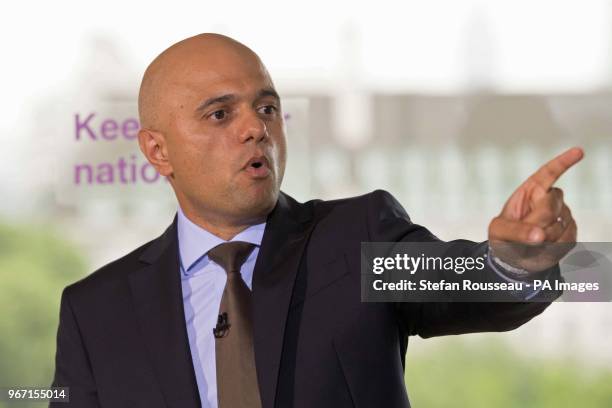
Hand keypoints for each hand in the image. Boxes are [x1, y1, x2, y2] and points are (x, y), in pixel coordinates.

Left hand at [488, 147, 583, 271]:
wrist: (513, 257)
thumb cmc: (504, 237)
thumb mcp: (499, 231)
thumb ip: (516, 231)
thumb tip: (539, 234)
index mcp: (531, 191)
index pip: (548, 173)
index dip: (563, 162)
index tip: (579, 151)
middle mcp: (549, 200)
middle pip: (552, 203)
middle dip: (537, 220)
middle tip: (525, 233)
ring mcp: (562, 215)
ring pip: (560, 224)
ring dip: (543, 238)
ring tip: (530, 243)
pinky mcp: (570, 232)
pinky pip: (567, 239)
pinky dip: (553, 247)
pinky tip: (543, 248)